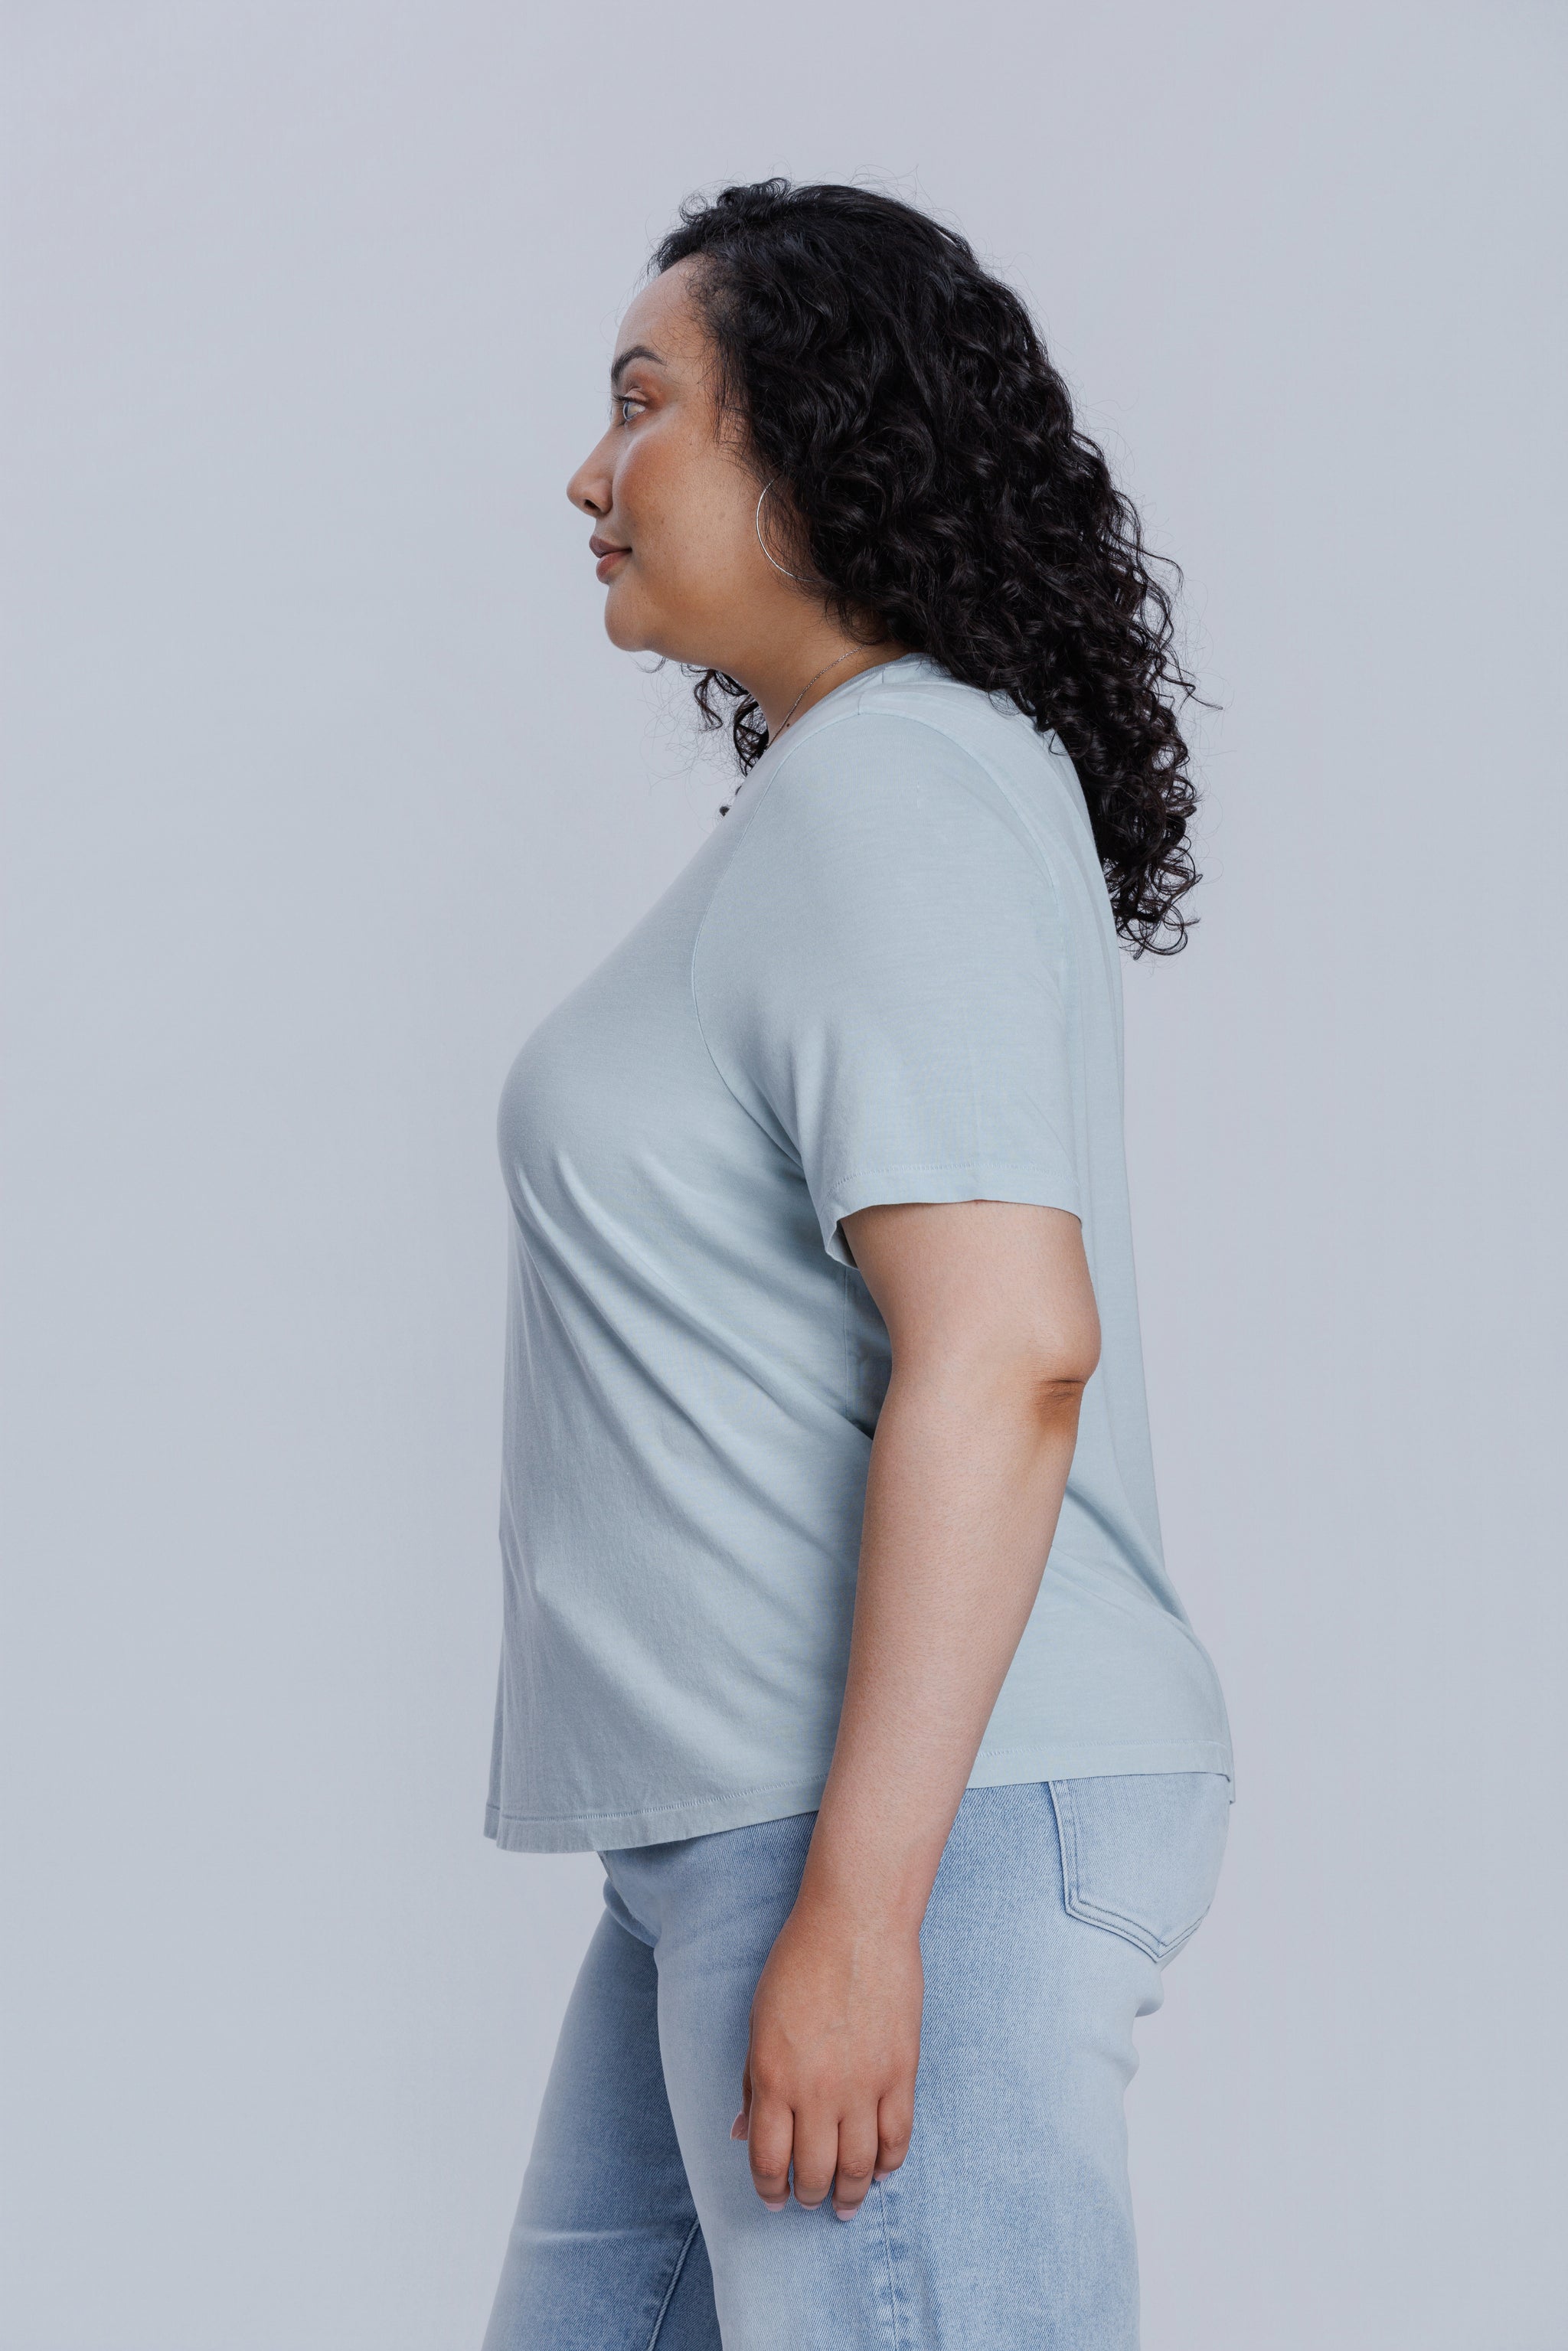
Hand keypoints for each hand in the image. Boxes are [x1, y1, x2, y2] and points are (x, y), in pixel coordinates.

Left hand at [729, 1890, 921, 2220]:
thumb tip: (742, 2133)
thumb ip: (752, 2082)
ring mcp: (863, 2085)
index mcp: (774, 2077)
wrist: (855, 1922)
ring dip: (851, 2193)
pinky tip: (881, 2170)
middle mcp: (817, 2091)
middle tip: (810, 2201)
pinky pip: (897, 2137)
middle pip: (815, 2172)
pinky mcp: (900, 2073)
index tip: (773, 2199)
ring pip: (859, 2166)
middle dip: (810, 2196)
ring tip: (847, 2202)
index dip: (769, 2189)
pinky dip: (889, 2163)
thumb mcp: (758, 2020)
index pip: (768, 2160)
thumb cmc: (799, 1963)